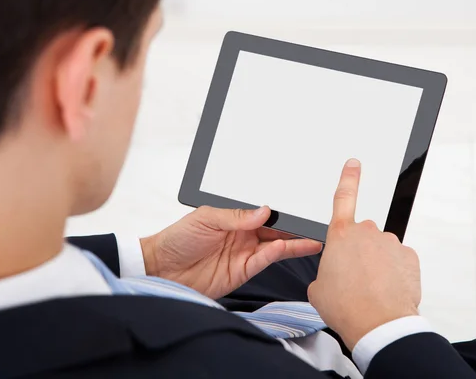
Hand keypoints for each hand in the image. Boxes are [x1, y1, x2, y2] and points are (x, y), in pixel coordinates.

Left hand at [141, 206, 322, 299]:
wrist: (162, 269)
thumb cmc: (178, 239)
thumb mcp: (206, 218)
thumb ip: (236, 216)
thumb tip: (264, 210)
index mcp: (234, 218)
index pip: (263, 213)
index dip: (281, 210)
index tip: (299, 206)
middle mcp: (243, 235)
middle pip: (275, 229)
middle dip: (295, 225)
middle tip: (314, 221)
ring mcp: (245, 252)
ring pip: (276, 245)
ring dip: (295, 241)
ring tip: (314, 237)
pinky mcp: (243, 270)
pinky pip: (265, 260)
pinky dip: (278, 253)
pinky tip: (289, 246)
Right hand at [308, 159, 421, 349]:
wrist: (377, 323)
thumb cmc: (346, 306)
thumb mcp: (318, 289)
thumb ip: (324, 273)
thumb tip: (332, 277)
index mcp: (340, 235)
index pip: (343, 197)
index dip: (349, 178)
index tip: (354, 164)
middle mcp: (367, 232)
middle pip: (362, 235)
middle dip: (359, 251)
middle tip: (355, 278)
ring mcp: (390, 242)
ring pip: (381, 250)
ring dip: (377, 264)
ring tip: (371, 288)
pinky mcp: (409, 256)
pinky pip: (398, 261)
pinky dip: (393, 273)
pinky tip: (387, 289)